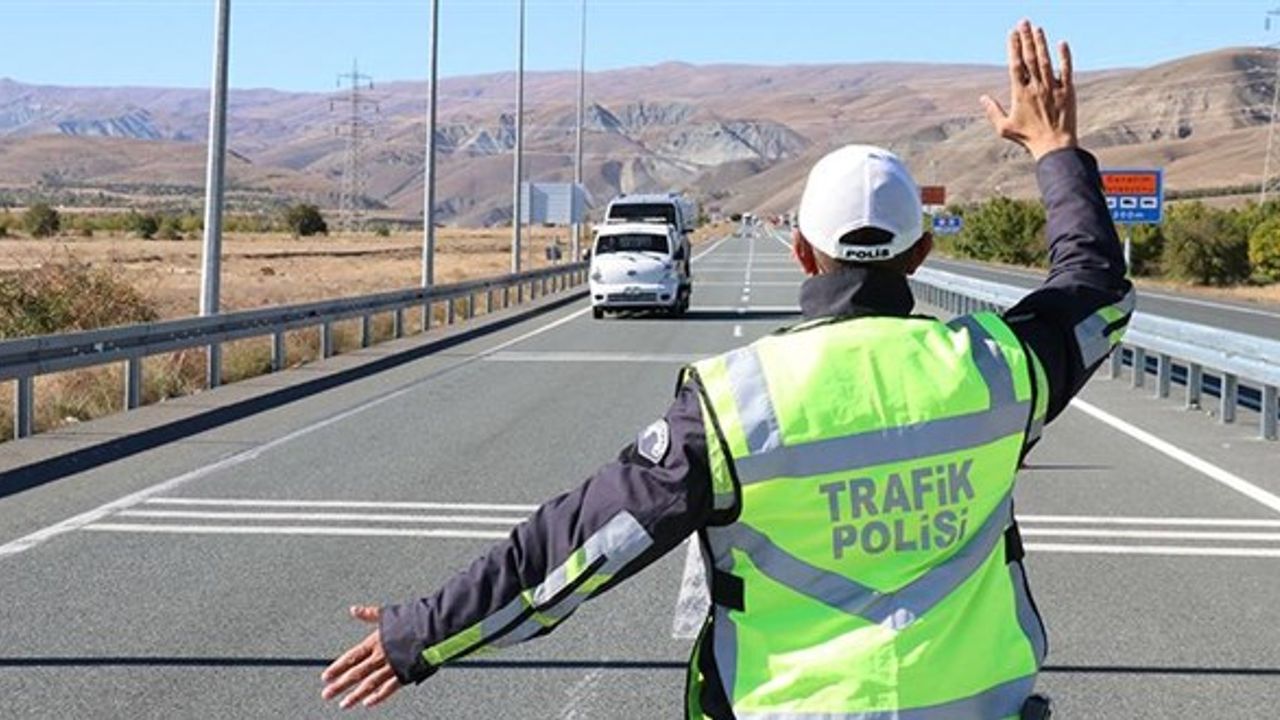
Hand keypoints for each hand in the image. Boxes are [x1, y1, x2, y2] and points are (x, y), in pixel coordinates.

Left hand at [321, 605, 402, 709]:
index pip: (351, 657)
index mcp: (375, 641)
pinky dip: (378, 697)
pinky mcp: (405, 673)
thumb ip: (369, 614)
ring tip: (343, 704)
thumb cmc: (412, 619)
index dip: (337, 667)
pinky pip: (389, 688)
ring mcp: (392, 666)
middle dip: (340, 685)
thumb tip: (354, 609)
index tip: (325, 677)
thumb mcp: (387, 614)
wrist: (433, 627)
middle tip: (327, 694)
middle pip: (356, 673)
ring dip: (355, 695)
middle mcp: (381, 656)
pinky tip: (368, 703)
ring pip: (369, 684)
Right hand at [981, 19, 1077, 159]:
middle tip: (1024, 22)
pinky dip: (1065, 56)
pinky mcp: (1068, 91)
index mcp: (1020, 94)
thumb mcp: (1004, 128)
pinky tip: (1062, 43)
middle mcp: (1036, 87)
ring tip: (1038, 28)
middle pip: (1030, 58)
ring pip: (1046, 60)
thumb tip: (982, 98)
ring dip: (1041, 43)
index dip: (1014, 47)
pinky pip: (1066, 70)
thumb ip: (992, 111)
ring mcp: (1053, 88)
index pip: (1016, 65)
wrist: (1054, 146)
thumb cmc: (1028, 139)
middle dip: (1026, 38)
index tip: (1012, 34)